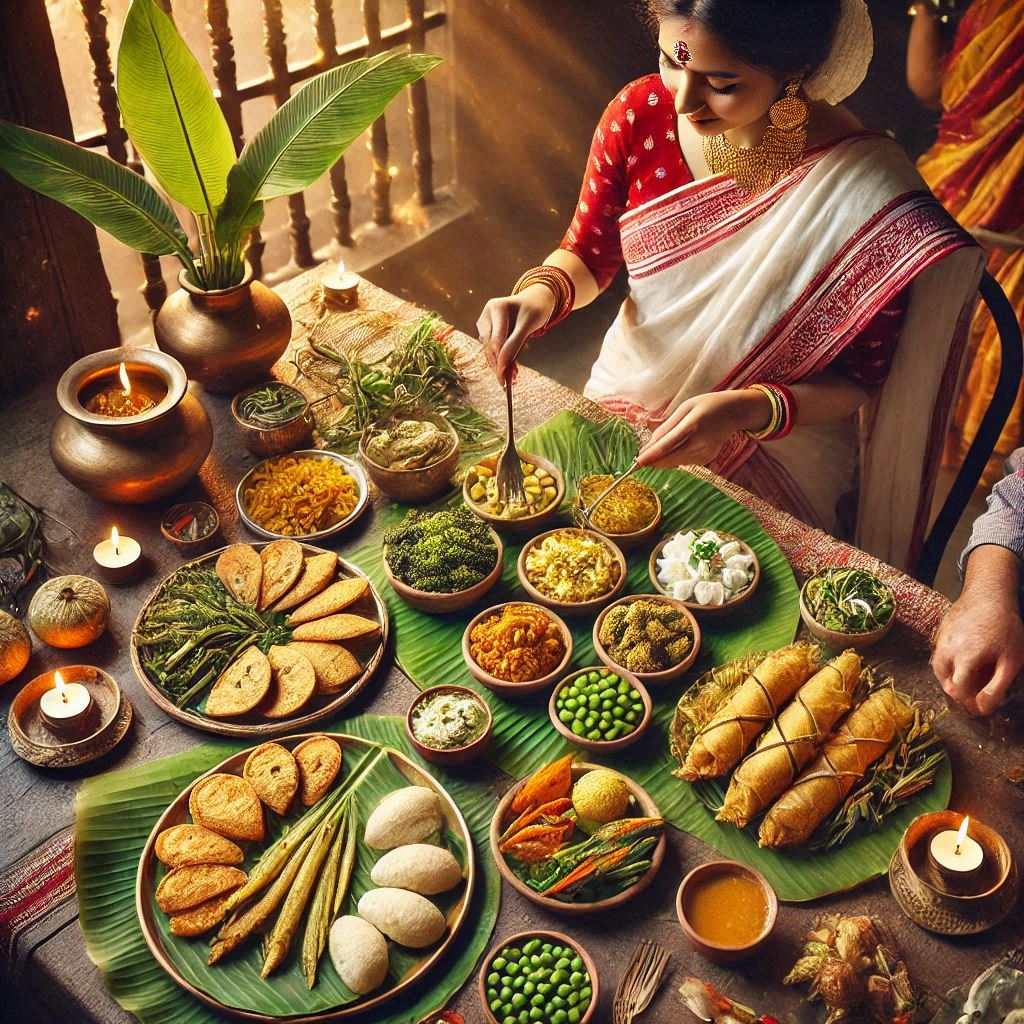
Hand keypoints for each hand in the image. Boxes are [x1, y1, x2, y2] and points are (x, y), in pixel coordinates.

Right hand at [476, 285, 554, 385]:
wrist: (535, 301)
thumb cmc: (534, 309)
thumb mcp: (528, 325)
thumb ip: (514, 344)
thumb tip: (502, 366)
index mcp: (496, 307)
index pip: (496, 339)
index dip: (499, 359)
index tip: (503, 378)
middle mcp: (487, 315)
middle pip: (490, 346)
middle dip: (499, 364)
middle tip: (508, 383)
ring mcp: (485, 323)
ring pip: (489, 350)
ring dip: (500, 364)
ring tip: (513, 376)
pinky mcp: (487, 332)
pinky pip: (492, 349)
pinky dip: (501, 359)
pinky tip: (511, 368)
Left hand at [636, 389, 770, 468]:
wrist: (734, 412)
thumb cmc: (706, 406)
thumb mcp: (685, 408)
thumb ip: (667, 426)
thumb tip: (649, 444)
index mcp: (693, 424)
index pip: (669, 443)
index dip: (652, 454)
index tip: (638, 461)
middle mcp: (700, 442)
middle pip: (670, 458)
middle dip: (653, 460)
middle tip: (638, 461)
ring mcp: (705, 453)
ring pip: (676, 461)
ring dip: (663, 459)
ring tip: (656, 450)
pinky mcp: (707, 459)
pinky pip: (684, 461)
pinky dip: (675, 457)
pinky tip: (676, 448)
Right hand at [931, 555, 1023, 715]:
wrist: (989, 594)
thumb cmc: (1005, 627)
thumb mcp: (1011, 661)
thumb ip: (996, 688)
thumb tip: (982, 708)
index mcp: (964, 659)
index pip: (957, 691)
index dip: (970, 699)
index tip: (983, 699)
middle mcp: (946, 650)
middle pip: (944, 681)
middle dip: (959, 689)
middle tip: (978, 686)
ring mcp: (940, 640)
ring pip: (938, 668)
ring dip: (951, 676)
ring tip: (969, 673)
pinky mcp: (939, 631)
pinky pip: (939, 652)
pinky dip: (949, 660)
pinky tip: (965, 655)